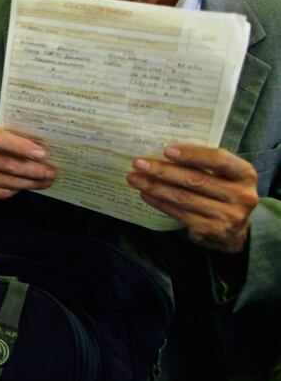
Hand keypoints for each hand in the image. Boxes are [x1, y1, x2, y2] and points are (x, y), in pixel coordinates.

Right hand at [0, 122, 54, 201]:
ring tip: (45, 181)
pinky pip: (0, 192)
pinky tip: (26, 186)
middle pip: (6, 164)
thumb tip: (42, 150)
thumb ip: (13, 139)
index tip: (42, 154)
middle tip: (50, 172)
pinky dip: (16, 190)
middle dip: (32, 169)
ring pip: (5, 181)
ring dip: (28, 182)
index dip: (21, 147)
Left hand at [127, 145, 257, 253]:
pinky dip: (159, 203)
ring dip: (155, 187)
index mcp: (246, 175)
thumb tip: (163, 152)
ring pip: (184, 198)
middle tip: (138, 163)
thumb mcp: (224, 176)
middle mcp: (241, 196)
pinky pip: (180, 214)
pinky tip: (145, 194)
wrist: (236, 230)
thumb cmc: (223, 192)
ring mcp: (228, 216)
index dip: (192, 154)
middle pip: (195, 180)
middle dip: (163, 171)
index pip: (219, 160)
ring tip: (134, 178)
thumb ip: (204, 164)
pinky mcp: (212, 231)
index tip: (166, 150)